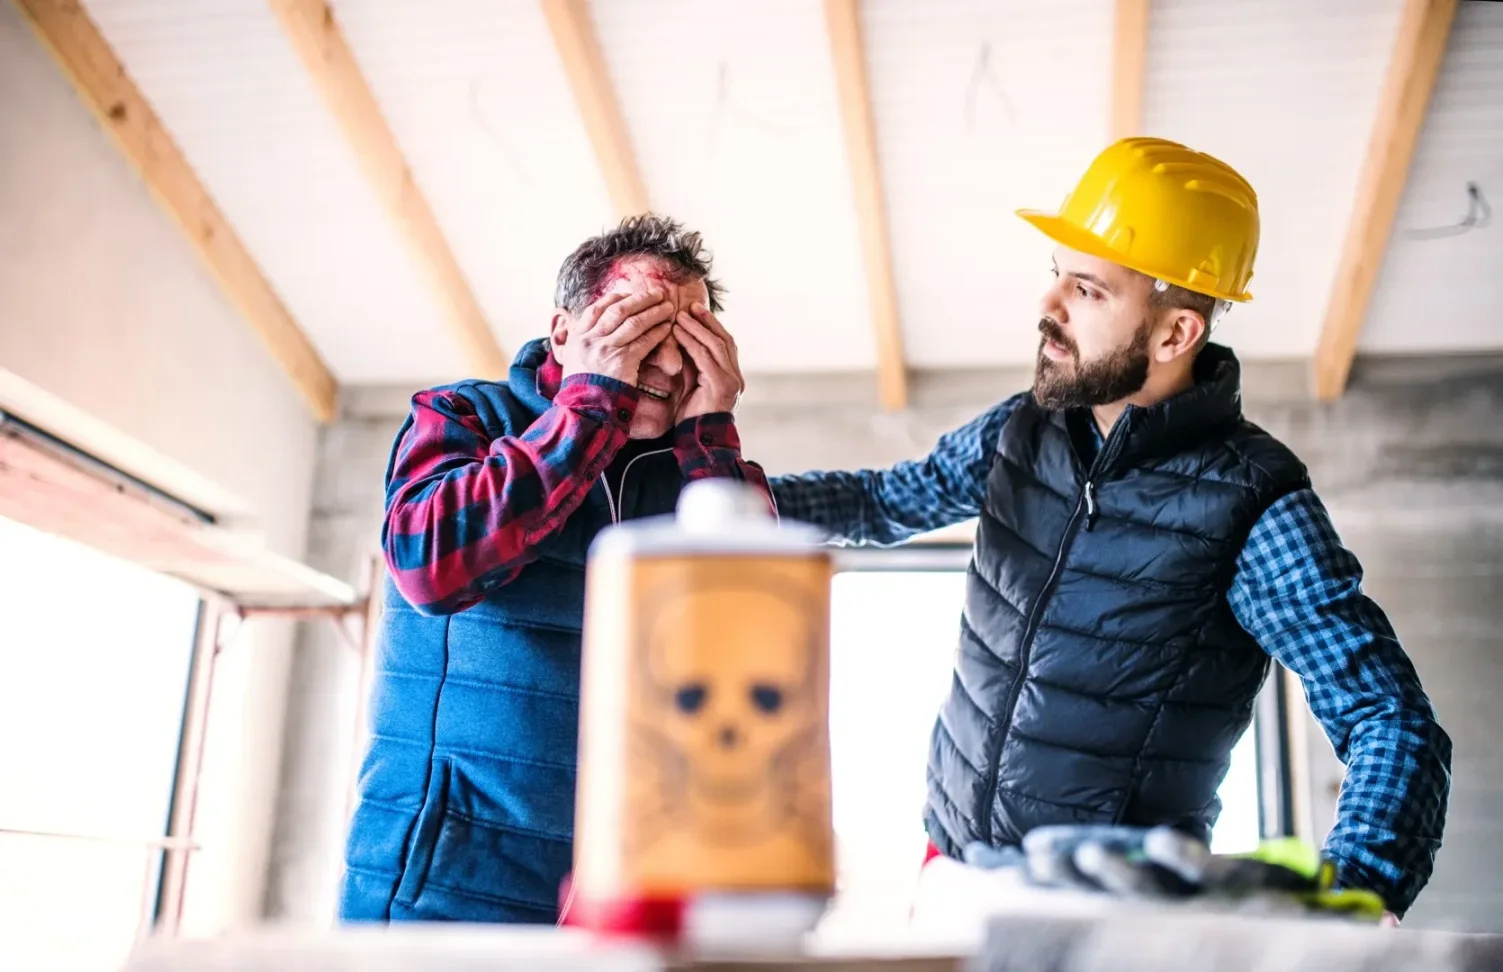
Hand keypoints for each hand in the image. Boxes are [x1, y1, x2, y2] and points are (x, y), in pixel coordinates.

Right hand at [554, 290, 674, 385]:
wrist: (583, 410)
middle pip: (618, 310)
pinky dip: (657, 332)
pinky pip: (644, 341)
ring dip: (654, 312)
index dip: (615, 298)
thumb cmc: (581, 390)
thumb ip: (584, 344)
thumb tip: (596, 330)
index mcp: (577, 337)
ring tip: (668, 307)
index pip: (596, 308)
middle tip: (657, 293)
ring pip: (634, 322)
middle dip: (640, 299)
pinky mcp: (622, 362)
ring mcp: (606, 349)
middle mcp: (590, 339)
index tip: (629, 294)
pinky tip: (667, 327)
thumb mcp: (573, 361)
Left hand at [674, 302, 743, 420]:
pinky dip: (691, 342)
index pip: (725, 345)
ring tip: (681, 316)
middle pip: (724, 340)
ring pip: (716, 345)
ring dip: (697, 328)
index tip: (696, 312)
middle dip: (707, 321)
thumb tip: (681, 341)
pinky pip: (704, 357)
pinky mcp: (721, 385)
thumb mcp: (692, 385)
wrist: (698, 441)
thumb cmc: (692, 417)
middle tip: (691, 306)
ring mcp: (731, 381)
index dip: (712, 326)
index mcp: (732, 377)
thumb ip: (692, 365)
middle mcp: (736, 377)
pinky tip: (678, 333)